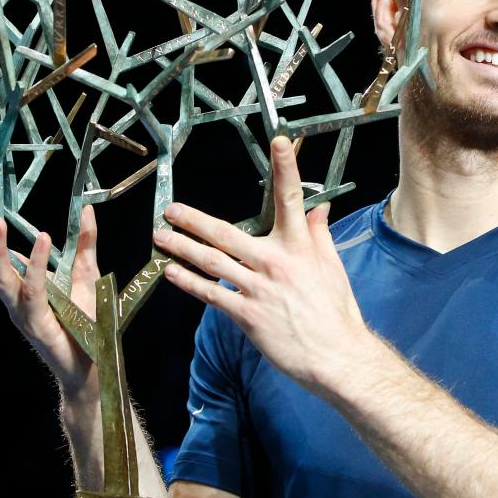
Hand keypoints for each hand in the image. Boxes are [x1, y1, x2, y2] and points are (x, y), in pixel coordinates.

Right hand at [0, 204, 100, 397]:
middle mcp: (15, 301)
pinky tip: (41, 240)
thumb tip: (85, 209)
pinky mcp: (38, 323)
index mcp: (20, 289)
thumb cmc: (88, 320)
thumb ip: (84, 242)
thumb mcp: (86, 272)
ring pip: (2, 279)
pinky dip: (35, 265)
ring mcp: (23, 313)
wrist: (97, 362)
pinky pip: (33, 291)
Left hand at [152, 135, 370, 393]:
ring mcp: (259, 290)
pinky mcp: (248, 316)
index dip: (286, 168)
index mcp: (301, 247)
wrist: (336, 355)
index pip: (292, 199)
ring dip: (182, 248)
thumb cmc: (336, 312)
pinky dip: (189, 283)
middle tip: (170, 209)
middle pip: (227, 234)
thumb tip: (320, 208)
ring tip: (160, 237)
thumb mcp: (332, 267)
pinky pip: (212, 295)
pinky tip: (172, 273)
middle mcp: (276, 263)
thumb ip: (319, 235)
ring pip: (212, 262)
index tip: (279, 141)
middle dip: (194, 220)